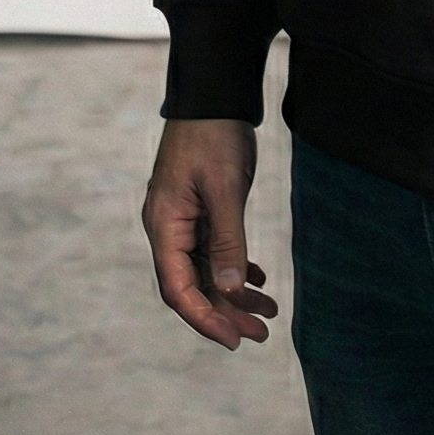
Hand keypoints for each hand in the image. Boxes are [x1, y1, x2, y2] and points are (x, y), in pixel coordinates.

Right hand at [142, 118, 277, 350]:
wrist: (214, 94)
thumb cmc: (215, 135)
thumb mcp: (226, 189)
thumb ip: (228, 241)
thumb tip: (229, 292)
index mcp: (164, 226)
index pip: (179, 289)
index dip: (205, 318)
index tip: (234, 340)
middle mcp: (168, 228)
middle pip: (193, 285)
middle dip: (225, 312)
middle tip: (261, 334)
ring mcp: (182, 219)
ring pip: (206, 270)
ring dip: (234, 294)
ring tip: (268, 313)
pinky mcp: (199, 209)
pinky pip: (213, 250)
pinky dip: (235, 267)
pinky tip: (258, 280)